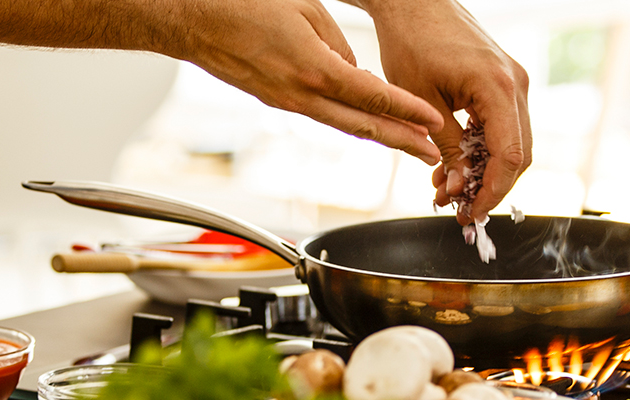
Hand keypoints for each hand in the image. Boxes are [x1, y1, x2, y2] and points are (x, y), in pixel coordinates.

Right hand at [165, 0, 445, 162]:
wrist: (196, 23)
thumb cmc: (245, 6)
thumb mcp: (306, 10)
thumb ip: (338, 44)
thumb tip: (355, 73)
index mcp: (314, 69)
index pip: (371, 96)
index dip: (406, 111)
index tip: (432, 122)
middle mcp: (302, 95)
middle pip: (363, 126)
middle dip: (402, 142)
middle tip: (433, 155)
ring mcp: (288, 103)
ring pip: (343, 126)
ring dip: (380, 137)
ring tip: (410, 146)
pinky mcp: (277, 101)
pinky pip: (322, 115)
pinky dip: (350, 121)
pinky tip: (368, 122)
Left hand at [363, 0, 531, 224]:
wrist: (411, 3)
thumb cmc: (410, 42)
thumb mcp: (421, 103)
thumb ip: (446, 147)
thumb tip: (458, 187)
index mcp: (497, 87)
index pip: (510, 155)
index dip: (493, 191)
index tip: (472, 213)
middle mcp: (514, 83)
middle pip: (519, 154)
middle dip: (489, 186)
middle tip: (457, 208)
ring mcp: (512, 81)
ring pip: (511, 142)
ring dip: (483, 171)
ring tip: (446, 188)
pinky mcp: (501, 81)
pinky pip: (501, 125)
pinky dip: (481, 149)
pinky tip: (453, 164)